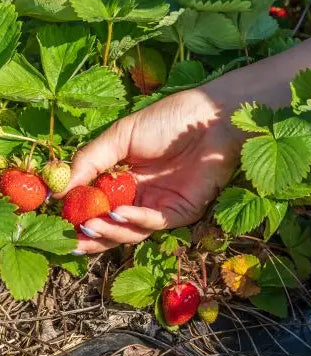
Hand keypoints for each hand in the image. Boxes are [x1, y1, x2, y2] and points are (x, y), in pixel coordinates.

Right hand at [63, 87, 243, 253]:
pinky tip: (118, 213)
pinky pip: (155, 223)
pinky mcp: (183, 211)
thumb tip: (58, 191)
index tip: (56, 221)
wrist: (209, 117)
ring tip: (89, 225)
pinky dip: (136, 220)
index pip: (97, 206)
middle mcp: (142, 197)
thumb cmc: (167, 121)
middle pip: (113, 227)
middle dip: (91, 236)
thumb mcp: (120, 136)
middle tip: (70, 238)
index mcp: (125, 181)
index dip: (78, 216)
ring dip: (110, 231)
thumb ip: (90, 161)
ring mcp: (162, 206)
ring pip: (132, 231)